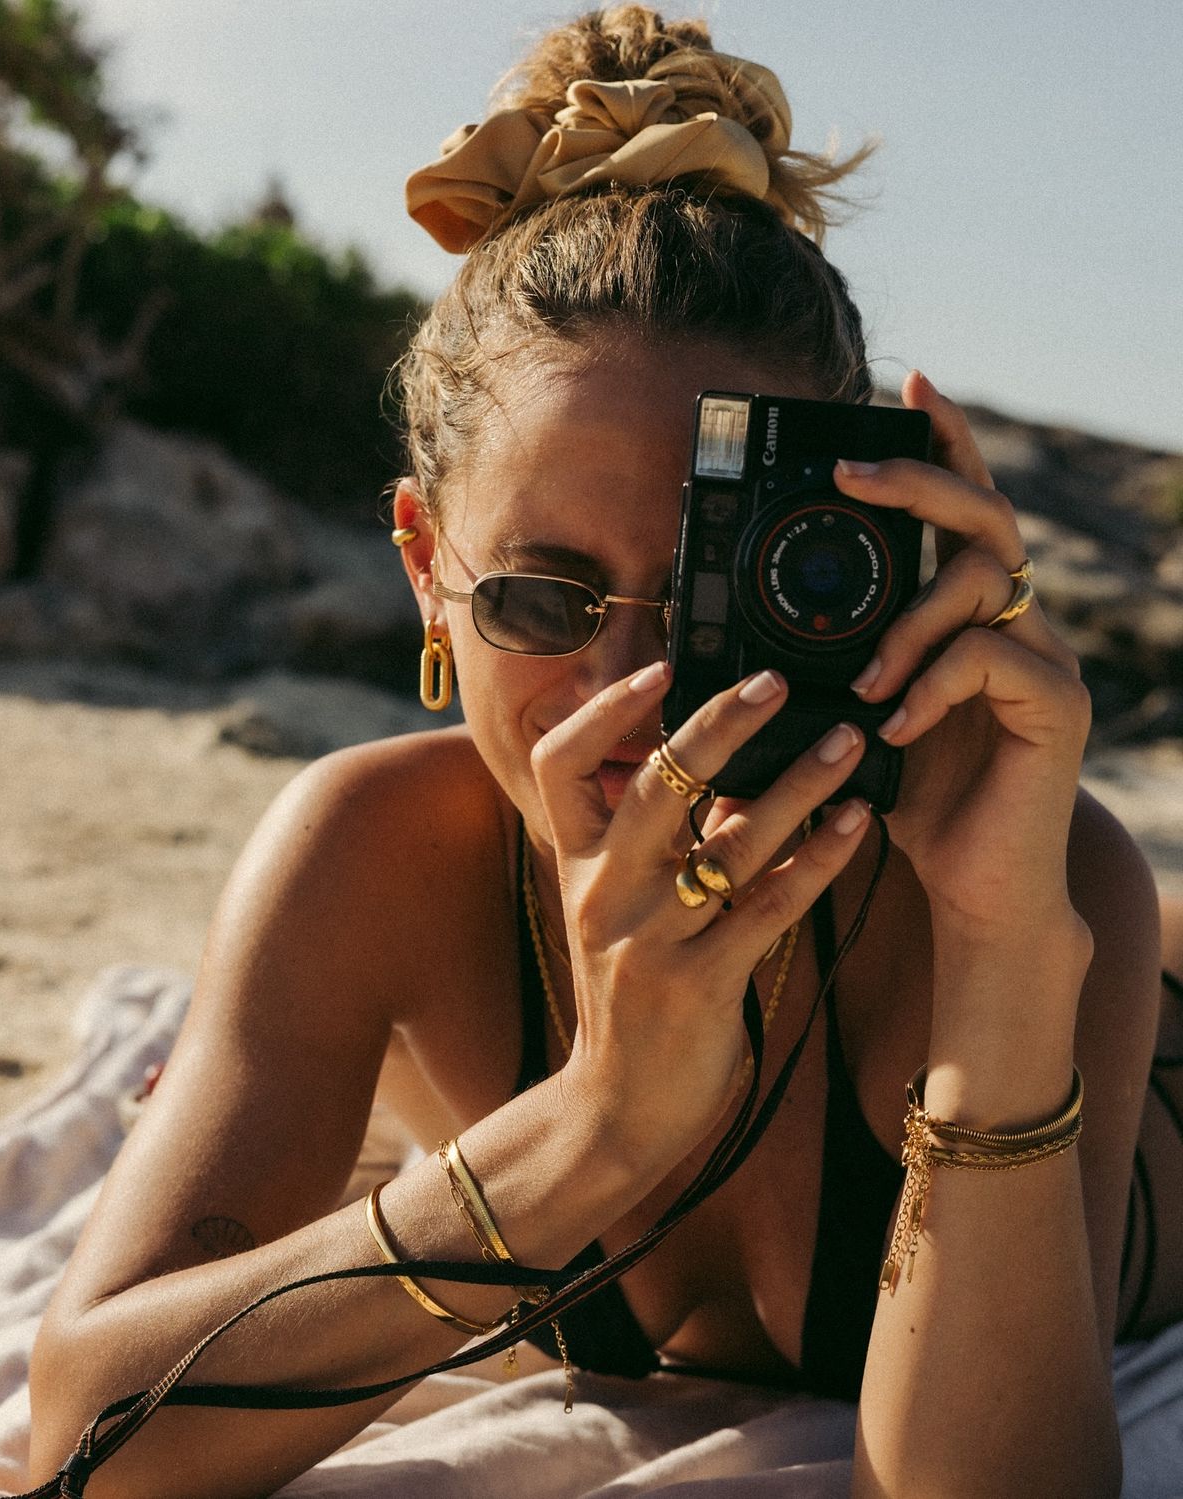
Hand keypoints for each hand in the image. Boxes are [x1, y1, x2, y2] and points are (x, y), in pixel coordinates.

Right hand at [528, 662, 871, 1167]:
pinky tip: (859, 825)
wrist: (617, 1109)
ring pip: (727, 842)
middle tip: (775, 682)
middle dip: (716, 724)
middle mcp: (602, 893)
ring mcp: (647, 940)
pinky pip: (768, 908)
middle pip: (654, 785)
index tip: (661, 668)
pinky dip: (818, 860)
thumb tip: (729, 765)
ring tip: (848, 742)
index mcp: (576, 865)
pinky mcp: (698, 984)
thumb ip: (664, 842)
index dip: (604, 711)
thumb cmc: (630, 997)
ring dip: (796, 784)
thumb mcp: (624, 911)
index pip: (559, 764)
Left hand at [833, 372, 1090, 936]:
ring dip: (910, 621)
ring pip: (986, 581)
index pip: (960, 509)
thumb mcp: (852, 722)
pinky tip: (893, 729)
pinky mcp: (1057, 708)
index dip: (942, 441)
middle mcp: (1014, 623)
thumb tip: (738, 650)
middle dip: (921, 478)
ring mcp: (1043, 660)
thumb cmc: (910, 800)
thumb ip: (826, 672)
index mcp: (967, 615)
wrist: (974, 887)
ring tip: (866, 681)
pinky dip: (931, 687)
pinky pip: (993, 659)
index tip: (905, 382)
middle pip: (986, 515)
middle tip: (853, 471)